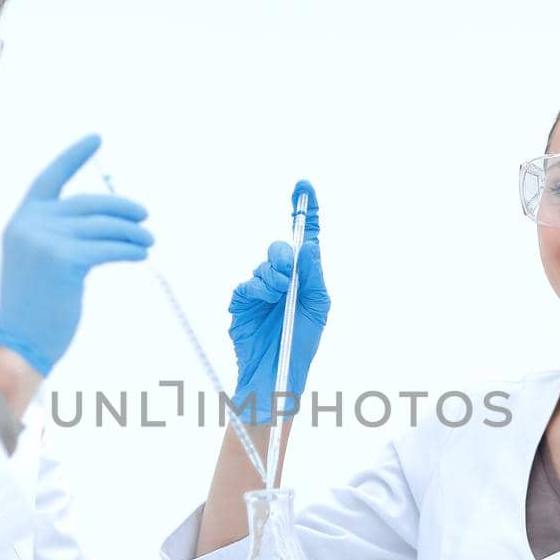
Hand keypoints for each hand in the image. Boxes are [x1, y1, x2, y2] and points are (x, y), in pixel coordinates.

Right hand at [0, 134, 152, 374]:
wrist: (20, 342)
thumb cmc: (34, 307)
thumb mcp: (37, 259)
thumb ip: (57, 234)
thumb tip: (105, 221)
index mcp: (21, 220)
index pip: (50, 178)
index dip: (74, 157)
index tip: (97, 138)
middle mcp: (30, 224)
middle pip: (88, 204)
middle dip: (121, 209)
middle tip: (144, 217)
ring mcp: (46, 241)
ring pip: (103, 227)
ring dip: (132, 233)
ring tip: (148, 241)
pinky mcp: (65, 260)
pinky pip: (109, 247)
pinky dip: (130, 249)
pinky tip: (142, 253)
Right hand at [227, 180, 328, 422]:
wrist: (276, 374)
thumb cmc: (301, 343)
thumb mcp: (318, 306)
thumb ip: (313, 274)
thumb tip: (307, 245)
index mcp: (306, 277)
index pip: (306, 235)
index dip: (306, 209)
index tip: (303, 185)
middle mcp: (283, 279)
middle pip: (280, 248)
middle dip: (284, 255)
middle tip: (289, 274)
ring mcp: (260, 289)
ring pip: (264, 266)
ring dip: (274, 277)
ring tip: (281, 295)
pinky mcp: (241, 302)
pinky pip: (247, 284)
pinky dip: (258, 289)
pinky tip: (266, 300)